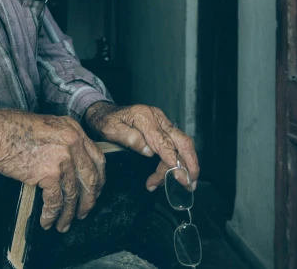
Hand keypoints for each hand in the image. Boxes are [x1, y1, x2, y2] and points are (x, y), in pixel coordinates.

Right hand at [0, 109, 105, 232]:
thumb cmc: (15, 129)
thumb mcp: (50, 127)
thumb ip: (65, 142)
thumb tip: (73, 166)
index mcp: (75, 130)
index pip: (98, 159)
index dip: (99, 180)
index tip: (95, 191)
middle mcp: (73, 143)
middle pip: (90, 179)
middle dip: (88, 201)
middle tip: (83, 213)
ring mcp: (63, 158)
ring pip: (73, 194)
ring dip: (68, 213)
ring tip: (63, 224)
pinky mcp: (49, 173)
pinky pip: (55, 201)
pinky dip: (51, 214)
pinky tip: (47, 221)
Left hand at [84, 102, 198, 191]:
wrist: (106, 112)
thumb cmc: (107, 121)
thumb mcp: (111, 129)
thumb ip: (130, 138)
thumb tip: (148, 151)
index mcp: (145, 118)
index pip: (164, 142)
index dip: (173, 161)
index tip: (180, 177)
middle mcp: (158, 118)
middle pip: (182, 141)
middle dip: (190, 164)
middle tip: (190, 184)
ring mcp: (162, 122)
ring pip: (181, 145)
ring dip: (181, 166)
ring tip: (166, 184)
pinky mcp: (163, 128)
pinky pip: (175, 145)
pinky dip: (175, 161)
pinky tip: (167, 174)